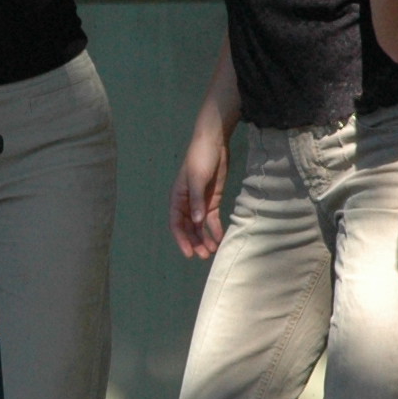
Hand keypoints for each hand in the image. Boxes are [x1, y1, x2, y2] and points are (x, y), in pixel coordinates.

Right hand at [170, 126, 228, 258]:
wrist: (214, 143)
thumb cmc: (200, 158)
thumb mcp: (197, 178)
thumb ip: (196, 200)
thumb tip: (196, 221)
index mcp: (177, 198)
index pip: (176, 224)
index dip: (181, 239)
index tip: (189, 253)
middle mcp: (187, 203)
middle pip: (188, 228)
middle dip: (195, 242)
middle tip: (204, 255)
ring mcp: (200, 202)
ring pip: (200, 226)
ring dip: (205, 238)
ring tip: (212, 251)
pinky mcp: (213, 200)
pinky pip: (212, 219)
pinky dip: (215, 229)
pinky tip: (220, 239)